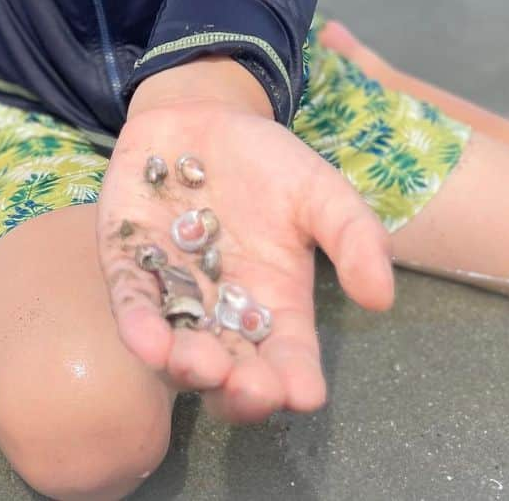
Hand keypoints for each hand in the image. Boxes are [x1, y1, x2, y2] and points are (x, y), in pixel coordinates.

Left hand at [96, 98, 394, 422]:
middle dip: (238, 389)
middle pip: (230, 371)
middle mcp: (222, 313)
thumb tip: (381, 297)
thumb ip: (354, 236)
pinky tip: (146, 340)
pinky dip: (137, 324)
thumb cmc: (268, 164)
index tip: (304, 392)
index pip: (288, 359)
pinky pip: (130, 302)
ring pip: (176, 348)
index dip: (295, 381)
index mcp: (275, 305)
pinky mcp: (128, 265)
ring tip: (197, 366)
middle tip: (249, 389)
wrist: (202, 117)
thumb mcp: (321, 191)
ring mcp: (172, 293)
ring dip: (184, 366)